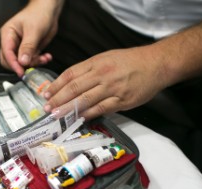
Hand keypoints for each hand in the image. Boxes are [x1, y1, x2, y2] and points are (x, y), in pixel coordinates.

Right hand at [0, 0, 63, 76]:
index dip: (13, 64)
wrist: (49, 11)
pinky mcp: (29, 50)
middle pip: (10, 61)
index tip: (21, 72)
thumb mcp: (33, 30)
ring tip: (44, 58)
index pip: (6, 53)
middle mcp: (12, 42)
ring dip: (34, 63)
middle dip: (23, 65)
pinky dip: (39, 61)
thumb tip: (22, 61)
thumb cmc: (38, 14)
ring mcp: (21, 47)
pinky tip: (46, 57)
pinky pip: (32, 61)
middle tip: (34, 65)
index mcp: (8, 34)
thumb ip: (28, 47)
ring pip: (22, 63)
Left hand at [43, 47, 168, 118]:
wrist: (156, 64)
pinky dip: (88, 114)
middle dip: (58, 99)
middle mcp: (102, 74)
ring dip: (68, 109)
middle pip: (74, 88)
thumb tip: (71, 83)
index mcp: (96, 62)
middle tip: (47, 108)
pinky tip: (79, 118)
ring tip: (57, 115)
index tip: (46, 94)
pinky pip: (101, 108)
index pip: (70, 74)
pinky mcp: (122, 100)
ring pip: (85, 100)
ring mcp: (112, 87)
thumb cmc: (130, 61)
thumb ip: (89, 69)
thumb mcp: (106, 57)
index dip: (56, 85)